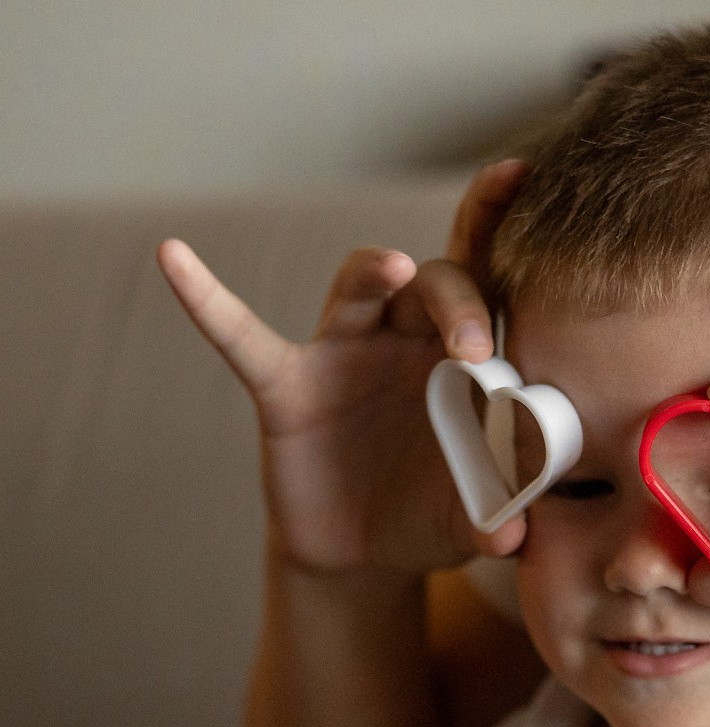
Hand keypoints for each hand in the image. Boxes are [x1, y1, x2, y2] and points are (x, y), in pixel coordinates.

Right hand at [156, 159, 528, 574]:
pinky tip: (174, 258)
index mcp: (461, 360)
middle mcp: (405, 340)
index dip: (497, 226)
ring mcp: (343, 355)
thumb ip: (495, 517)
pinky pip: (243, 337)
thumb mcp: (468, 518)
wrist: (365, 553)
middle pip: (434, 283)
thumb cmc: (429, 515)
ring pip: (360, 290)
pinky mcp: (286, 386)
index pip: (487, 283)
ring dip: (376, 274)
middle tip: (475, 351)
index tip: (519, 173)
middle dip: (458, 303)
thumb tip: (512, 538)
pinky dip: (209, 301)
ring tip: (395, 269)